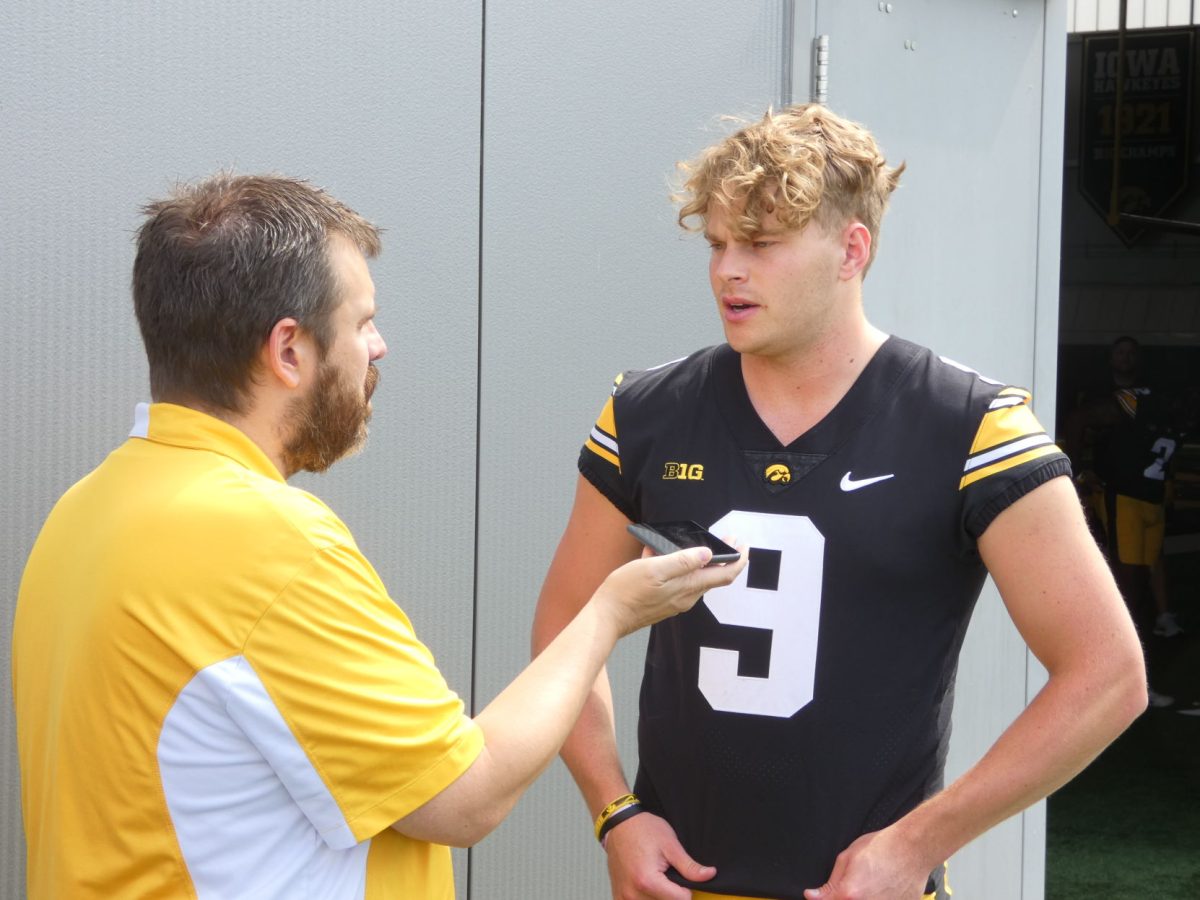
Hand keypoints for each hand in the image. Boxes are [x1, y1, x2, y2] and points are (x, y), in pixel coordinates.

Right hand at [594, 545, 746, 636]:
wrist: (608, 616)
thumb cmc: (627, 591)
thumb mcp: (653, 569)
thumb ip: (682, 561)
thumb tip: (706, 554)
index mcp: (688, 587)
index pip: (725, 574)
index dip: (739, 559)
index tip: (743, 544)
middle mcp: (687, 597)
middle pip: (714, 576)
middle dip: (724, 557)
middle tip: (725, 538)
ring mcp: (676, 601)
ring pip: (697, 578)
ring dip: (700, 561)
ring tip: (691, 542)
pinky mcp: (665, 603)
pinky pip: (679, 582)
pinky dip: (678, 567)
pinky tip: (659, 554)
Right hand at [605, 811, 714, 899]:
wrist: (619, 824)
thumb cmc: (643, 829)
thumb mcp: (670, 844)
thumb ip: (689, 866)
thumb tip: (709, 875)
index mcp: (648, 881)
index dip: (687, 891)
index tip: (682, 878)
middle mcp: (633, 894)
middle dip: (673, 895)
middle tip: (668, 875)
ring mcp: (624, 897)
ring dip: (659, 897)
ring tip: (657, 878)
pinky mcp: (619, 896)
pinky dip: (646, 898)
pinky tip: (647, 887)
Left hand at [803, 828, 931, 899]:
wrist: (913, 849)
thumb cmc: (883, 848)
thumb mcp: (847, 858)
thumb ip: (830, 883)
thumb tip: (813, 896)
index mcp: (848, 894)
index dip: (820, 898)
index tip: (818, 895)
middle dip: (843, 898)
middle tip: (853, 885)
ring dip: (861, 897)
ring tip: (870, 885)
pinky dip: (878, 898)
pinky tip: (881, 890)